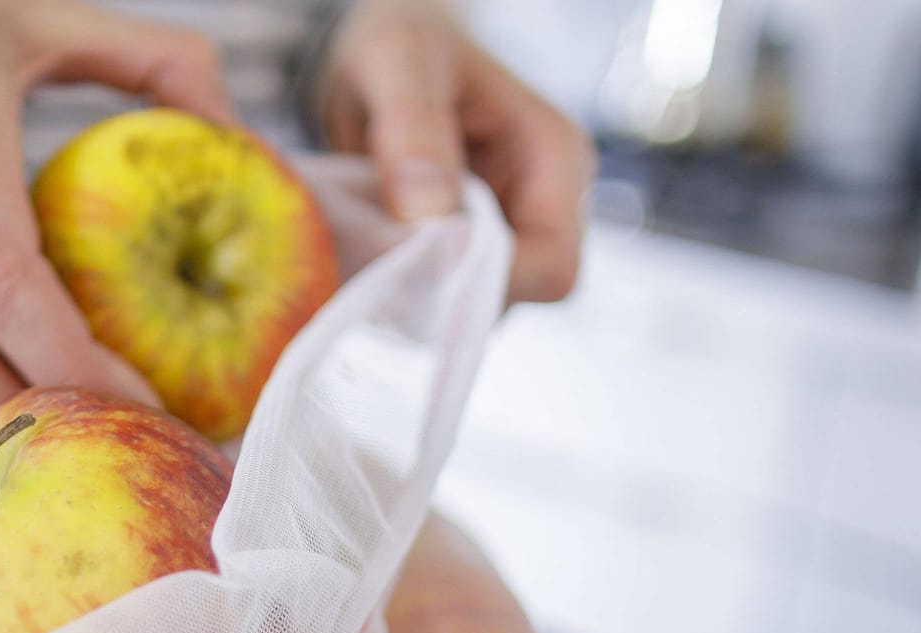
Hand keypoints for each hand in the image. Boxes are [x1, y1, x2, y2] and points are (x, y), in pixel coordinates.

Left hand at [318, 0, 595, 302]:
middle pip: (517, 297)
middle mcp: (543, 205)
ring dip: (420, 294)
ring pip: (475, 305)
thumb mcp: (400, 60)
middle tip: (377, 268)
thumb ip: (414, 129)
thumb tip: (430, 215)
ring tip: (366, 253)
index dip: (489, 285)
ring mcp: (508, 232)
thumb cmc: (402, 39)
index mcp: (554, 159)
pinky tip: (368, 256)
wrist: (381, 49)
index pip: (552, 268)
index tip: (416, 269)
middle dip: (448, 294)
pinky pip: (443, 294)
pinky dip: (406, 286)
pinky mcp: (467, 249)